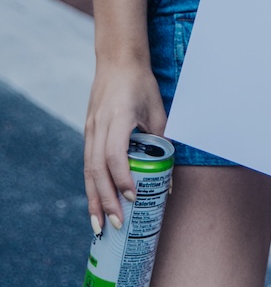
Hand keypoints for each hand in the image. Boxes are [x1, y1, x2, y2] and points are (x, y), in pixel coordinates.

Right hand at [84, 62, 166, 232]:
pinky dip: (91, 186)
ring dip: (93, 200)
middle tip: (117, 225)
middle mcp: (99, 125)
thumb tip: (168, 174)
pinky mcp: (87, 132)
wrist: (117, 60)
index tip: (134, 197)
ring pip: (88, 171)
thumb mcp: (157, 109)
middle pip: (97, 170)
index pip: (115, 155)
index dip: (123, 178)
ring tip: (99, 227)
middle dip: (106, 200)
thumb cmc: (142, 83)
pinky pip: (86, 164)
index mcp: (118, 117)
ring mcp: (90, 129)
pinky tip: (96, 204)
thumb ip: (161, 139)